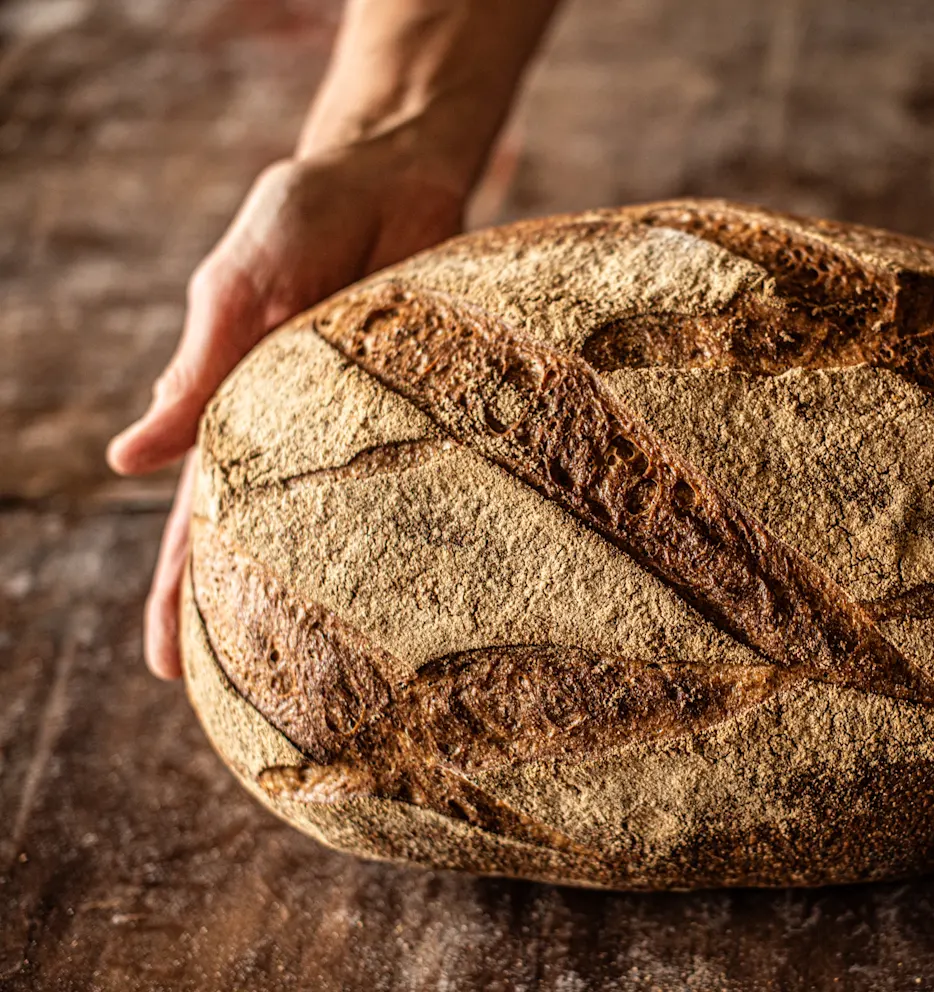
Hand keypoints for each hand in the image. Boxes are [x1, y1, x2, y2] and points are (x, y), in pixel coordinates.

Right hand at [107, 148, 465, 679]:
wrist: (398, 171)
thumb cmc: (306, 213)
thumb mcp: (241, 285)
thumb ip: (198, 368)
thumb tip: (128, 463)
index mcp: (243, 409)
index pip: (199, 520)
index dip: (179, 590)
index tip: (166, 664)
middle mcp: (309, 433)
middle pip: (276, 541)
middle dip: (256, 615)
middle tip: (252, 703)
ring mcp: (377, 429)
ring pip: (356, 529)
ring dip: (346, 594)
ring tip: (348, 673)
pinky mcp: (442, 411)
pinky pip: (435, 483)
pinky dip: (432, 531)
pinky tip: (449, 584)